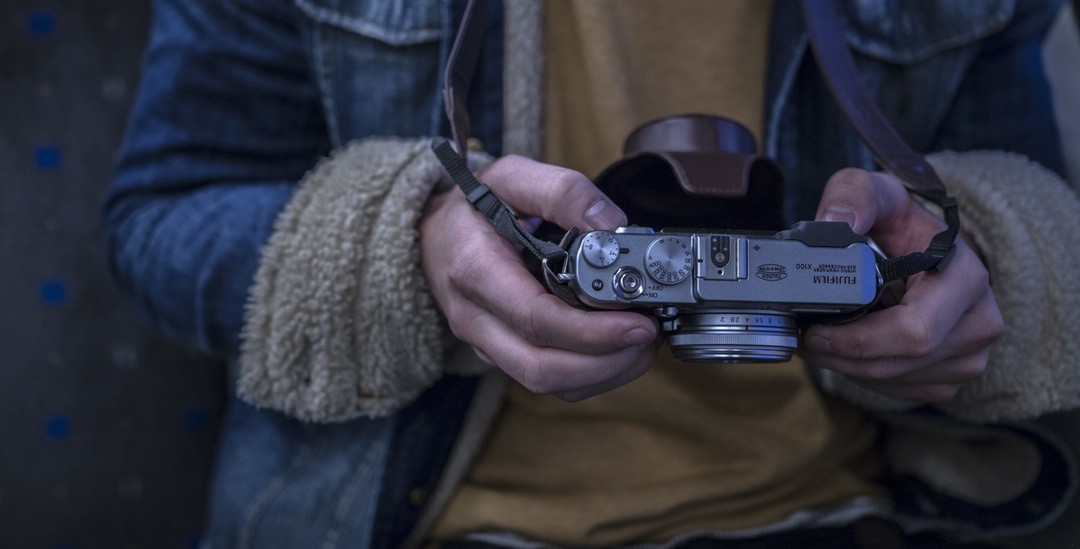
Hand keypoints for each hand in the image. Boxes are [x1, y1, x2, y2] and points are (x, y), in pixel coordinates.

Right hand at [420, 155, 658, 400]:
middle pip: (542, 368)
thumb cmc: (473, 207)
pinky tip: (619, 350)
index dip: (592, 332)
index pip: (535, 319)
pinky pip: (549, 382)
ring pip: (548, 384)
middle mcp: (476, 318)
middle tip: (650, 336)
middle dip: (606, 362)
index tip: (639, 323)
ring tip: (643, 344)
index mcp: (475, 271)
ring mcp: (487, 343)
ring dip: (604, 373)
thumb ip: (561, 190)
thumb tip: (612, 224)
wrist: (432, 237)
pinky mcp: (502, 356)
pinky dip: (591, 375)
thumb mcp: (510, 176)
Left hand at [800, 168, 1003, 401]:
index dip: (857, 340)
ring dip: (846, 368)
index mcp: (966, 277)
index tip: (812, 331)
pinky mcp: (952, 377)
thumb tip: (833, 223)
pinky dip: (864, 376)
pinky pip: (899, 391)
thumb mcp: (876, 193)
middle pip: (899, 363)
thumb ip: (854, 195)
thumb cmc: (900, 223)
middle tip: (801, 340)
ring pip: (895, 382)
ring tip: (816, 342)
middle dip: (841, 357)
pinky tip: (844, 352)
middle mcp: (979, 321)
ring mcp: (970, 355)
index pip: (914, 330)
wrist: (926, 249)